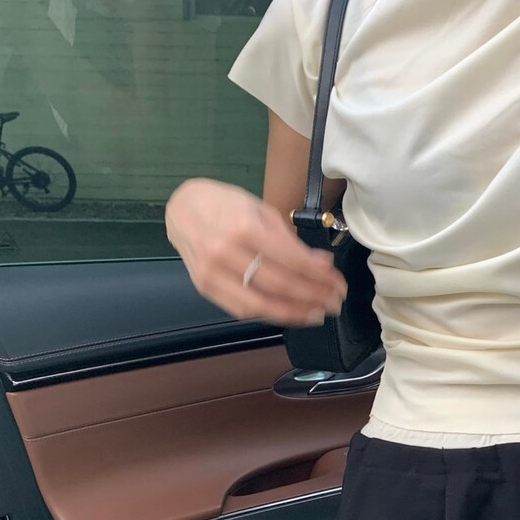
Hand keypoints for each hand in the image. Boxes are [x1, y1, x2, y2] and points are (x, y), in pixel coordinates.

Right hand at [165, 179, 346, 326]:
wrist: (181, 208)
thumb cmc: (224, 204)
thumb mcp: (260, 210)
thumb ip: (289, 240)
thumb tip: (321, 264)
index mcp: (243, 227)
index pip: (290, 259)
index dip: (318, 275)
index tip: (337, 281)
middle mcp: (225, 252)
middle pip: (278, 285)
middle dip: (312, 296)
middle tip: (335, 302)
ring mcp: (211, 274)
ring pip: (259, 305)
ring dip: (293, 314)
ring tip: (317, 314)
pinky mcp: (204, 288)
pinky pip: (241, 310)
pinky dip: (269, 315)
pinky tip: (290, 314)